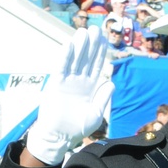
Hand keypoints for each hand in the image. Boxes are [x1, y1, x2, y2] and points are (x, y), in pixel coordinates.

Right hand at [26, 27, 112, 166]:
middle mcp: (79, 81)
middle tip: (96, 29)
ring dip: (79, 46)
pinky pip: (61, 67)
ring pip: (74, 60)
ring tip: (84, 32)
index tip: (104, 38)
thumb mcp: (96, 113)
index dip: (100, 52)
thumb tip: (111, 82)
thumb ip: (103, 98)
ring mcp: (67, 82)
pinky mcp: (56, 84)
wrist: (59, 137)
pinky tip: (69, 45)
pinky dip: (64, 56)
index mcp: (90, 87)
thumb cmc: (77, 128)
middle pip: (86, 59)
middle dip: (91, 45)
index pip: (97, 66)